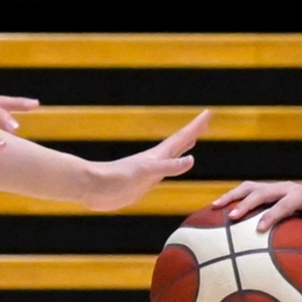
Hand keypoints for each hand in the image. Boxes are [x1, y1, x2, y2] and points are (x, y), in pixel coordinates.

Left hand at [80, 111, 208, 211]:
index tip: (208, 113)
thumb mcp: (145, 172)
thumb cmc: (115, 179)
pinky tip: (174, 168)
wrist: (93, 188)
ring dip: (183, 147)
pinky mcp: (143, 182)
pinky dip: (174, 167)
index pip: (181, 138)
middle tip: (205, 121)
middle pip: (179, 143)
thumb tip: (191, 160)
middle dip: (193, 132)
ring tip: (192, 141)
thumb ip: (168, 168)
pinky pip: (165, 171)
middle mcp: (155, 160)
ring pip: (172, 156)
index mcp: (157, 156)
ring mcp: (150, 170)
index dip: (195, 126)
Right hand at [209, 179, 301, 241]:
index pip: (283, 204)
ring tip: (215, 207)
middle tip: (231, 217)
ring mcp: (274, 187)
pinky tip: (218, 209)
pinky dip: (232, 198)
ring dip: (232, 196)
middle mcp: (285, 187)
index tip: (258, 228)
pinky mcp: (268, 191)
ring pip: (249, 187)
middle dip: (245, 203)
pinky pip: (247, 191)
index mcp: (300, 194)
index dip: (270, 215)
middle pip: (261, 191)